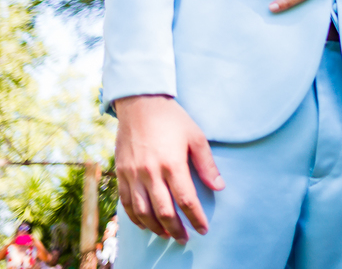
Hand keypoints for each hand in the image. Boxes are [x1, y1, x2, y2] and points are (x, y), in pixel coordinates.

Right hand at [114, 95, 223, 243]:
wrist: (140, 104)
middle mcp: (151, 172)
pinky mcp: (121, 173)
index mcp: (172, 163)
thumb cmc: (172, 119)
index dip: (196, 218)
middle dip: (177, 229)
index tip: (203, 229)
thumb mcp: (196, 137)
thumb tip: (219, 187)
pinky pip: (126, 202)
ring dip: (156, 227)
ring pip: (143, 211)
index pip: (186, 200)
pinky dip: (135, 217)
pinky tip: (145, 224)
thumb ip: (207, 164)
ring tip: (167, 234)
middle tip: (185, 238)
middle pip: (164, 211)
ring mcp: (133, 174)